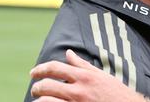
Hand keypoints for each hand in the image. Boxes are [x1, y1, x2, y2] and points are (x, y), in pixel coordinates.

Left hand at [30, 49, 149, 101]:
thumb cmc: (115, 93)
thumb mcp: (100, 75)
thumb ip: (82, 65)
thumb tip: (69, 53)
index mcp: (85, 77)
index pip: (56, 68)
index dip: (41, 69)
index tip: (33, 73)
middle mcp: (79, 90)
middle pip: (47, 85)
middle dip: (37, 87)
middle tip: (35, 90)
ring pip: (47, 101)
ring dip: (39, 100)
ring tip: (39, 101)